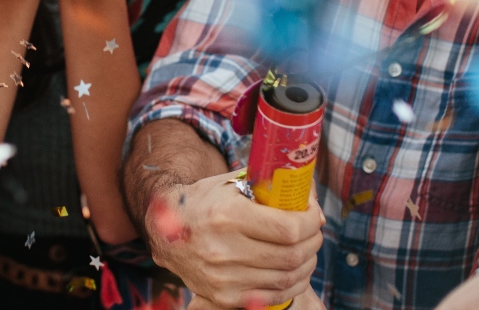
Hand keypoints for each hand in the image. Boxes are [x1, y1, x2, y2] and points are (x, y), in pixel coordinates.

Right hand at [147, 171, 322, 308]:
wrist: (164, 229)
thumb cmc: (204, 201)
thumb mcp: (231, 183)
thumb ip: (268, 185)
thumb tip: (309, 194)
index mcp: (227, 216)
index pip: (288, 228)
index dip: (311, 222)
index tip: (314, 214)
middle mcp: (223, 250)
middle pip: (291, 255)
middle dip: (313, 241)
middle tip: (314, 231)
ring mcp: (223, 277)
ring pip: (286, 277)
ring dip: (307, 263)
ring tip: (307, 250)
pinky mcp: (223, 296)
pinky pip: (272, 296)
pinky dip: (292, 285)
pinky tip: (295, 271)